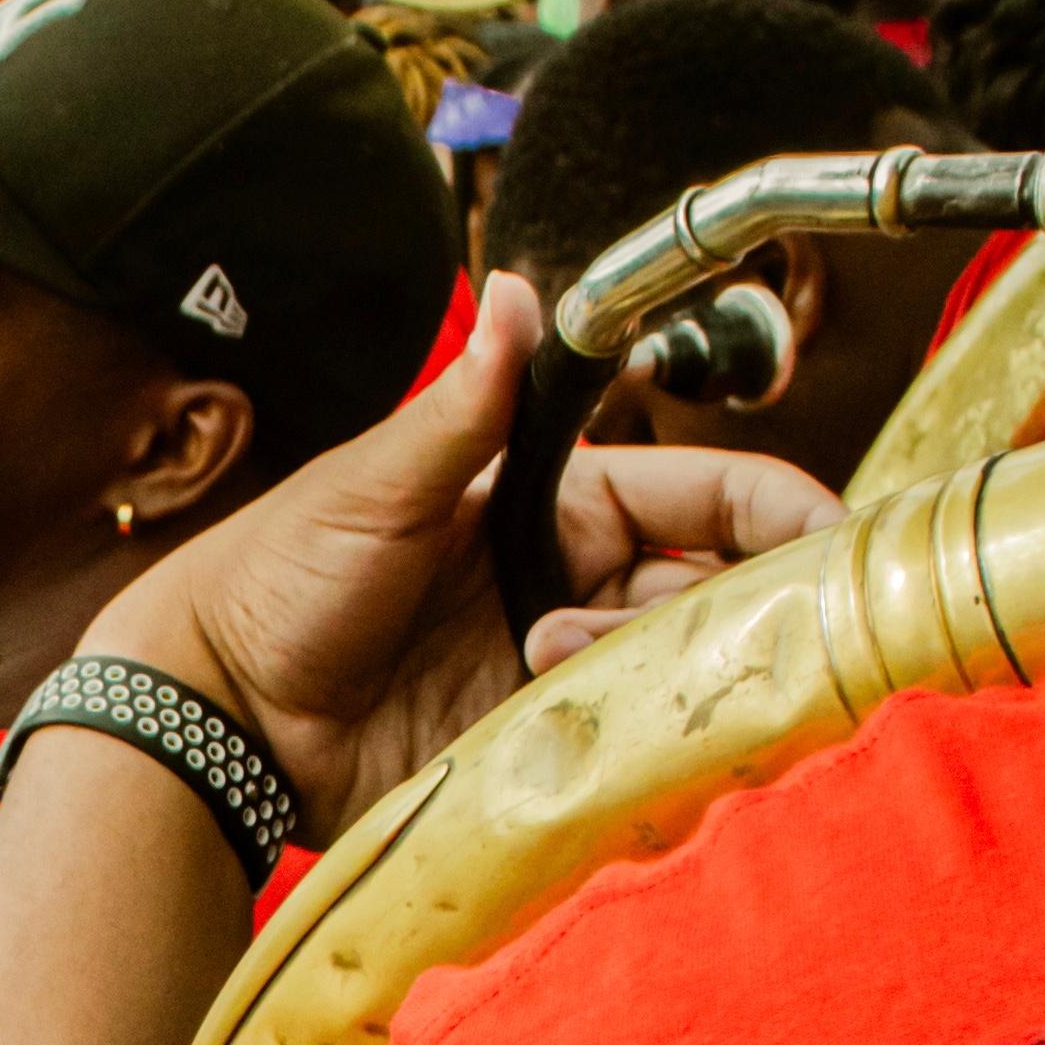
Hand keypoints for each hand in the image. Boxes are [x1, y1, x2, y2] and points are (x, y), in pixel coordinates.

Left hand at [72, 275, 836, 843]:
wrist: (213, 705)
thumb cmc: (277, 575)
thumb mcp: (374, 484)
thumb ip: (463, 408)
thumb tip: (519, 293)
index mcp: (551, 501)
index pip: (707, 497)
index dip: (779, 515)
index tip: (830, 545)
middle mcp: (573, 584)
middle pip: (715, 592)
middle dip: (726, 608)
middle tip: (665, 621)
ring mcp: (559, 672)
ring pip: (681, 675)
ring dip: (661, 674)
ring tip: (552, 658)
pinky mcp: (535, 751)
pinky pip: (626, 751)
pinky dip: (639, 748)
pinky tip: (598, 737)